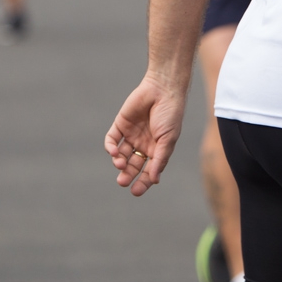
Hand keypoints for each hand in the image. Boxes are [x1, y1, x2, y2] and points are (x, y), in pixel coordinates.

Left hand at [104, 75, 185, 195]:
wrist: (162, 89)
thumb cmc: (170, 114)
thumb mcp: (168, 140)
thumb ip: (160, 159)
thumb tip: (155, 180)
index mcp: (157, 149)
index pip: (149, 170)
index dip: (143, 182)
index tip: (135, 191)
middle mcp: (144, 144)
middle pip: (133, 165)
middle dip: (127, 174)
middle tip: (122, 182)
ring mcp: (132, 134)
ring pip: (121, 155)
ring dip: (119, 162)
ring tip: (120, 164)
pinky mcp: (121, 124)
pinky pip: (112, 140)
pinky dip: (110, 148)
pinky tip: (114, 153)